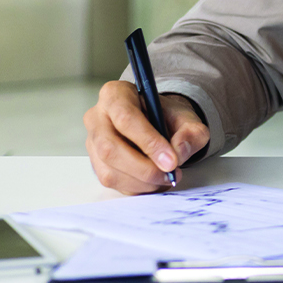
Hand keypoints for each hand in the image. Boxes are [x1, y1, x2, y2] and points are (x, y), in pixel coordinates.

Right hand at [84, 81, 208, 193]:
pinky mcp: (95, 163)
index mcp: (115, 94)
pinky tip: (154, 182)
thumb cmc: (167, 116)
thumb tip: (179, 151)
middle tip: (170, 174)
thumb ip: (190, 132)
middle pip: (110, 148)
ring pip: (109, 170)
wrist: (158, 122)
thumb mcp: (187, 117)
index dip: (149, 142)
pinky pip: (111, 182)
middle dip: (144, 168)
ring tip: (166, 178)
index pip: (126, 118)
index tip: (171, 160)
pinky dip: (136, 187)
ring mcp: (92, 142)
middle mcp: (97, 117)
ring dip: (141, 181)